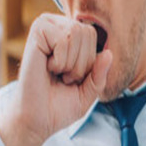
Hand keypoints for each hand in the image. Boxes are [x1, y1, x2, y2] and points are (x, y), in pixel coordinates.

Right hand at [0, 14, 113, 145]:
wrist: (38, 119)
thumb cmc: (60, 105)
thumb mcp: (89, 92)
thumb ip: (100, 74)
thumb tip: (109, 53)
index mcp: (70, 37)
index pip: (94, 35)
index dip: (89, 62)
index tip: (72, 77)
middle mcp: (57, 27)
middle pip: (87, 32)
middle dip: (81, 63)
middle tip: (63, 76)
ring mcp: (46, 27)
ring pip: (75, 33)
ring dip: (70, 63)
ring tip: (56, 73)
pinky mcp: (37, 32)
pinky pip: (64, 38)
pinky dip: (60, 60)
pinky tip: (47, 67)